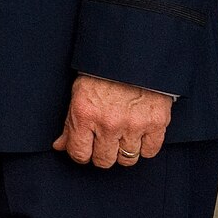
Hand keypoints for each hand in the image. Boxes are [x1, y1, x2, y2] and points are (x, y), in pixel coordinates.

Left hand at [52, 74, 172, 168]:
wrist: (132, 56)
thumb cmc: (102, 73)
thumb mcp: (78, 94)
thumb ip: (69, 124)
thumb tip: (61, 146)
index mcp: (85, 114)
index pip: (80, 153)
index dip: (81, 154)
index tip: (85, 149)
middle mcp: (108, 123)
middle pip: (104, 161)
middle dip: (102, 154)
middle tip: (104, 143)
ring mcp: (134, 125)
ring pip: (127, 159)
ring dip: (123, 152)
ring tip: (122, 137)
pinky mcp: (156, 123)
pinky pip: (149, 152)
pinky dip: (144, 147)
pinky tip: (138, 135)